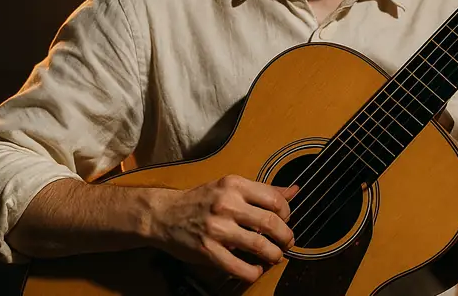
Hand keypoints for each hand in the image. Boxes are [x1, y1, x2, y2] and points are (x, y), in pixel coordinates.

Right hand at [149, 175, 298, 282]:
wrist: (163, 215)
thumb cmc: (200, 200)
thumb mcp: (230, 187)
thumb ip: (262, 190)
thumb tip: (294, 190)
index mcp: (234, 185)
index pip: (275, 199)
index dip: (287, 213)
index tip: (286, 220)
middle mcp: (227, 204)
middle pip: (271, 223)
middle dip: (286, 236)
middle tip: (287, 242)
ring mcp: (217, 228)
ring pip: (260, 246)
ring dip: (274, 255)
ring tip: (275, 256)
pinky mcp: (208, 251)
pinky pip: (239, 267)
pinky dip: (253, 272)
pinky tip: (255, 269)